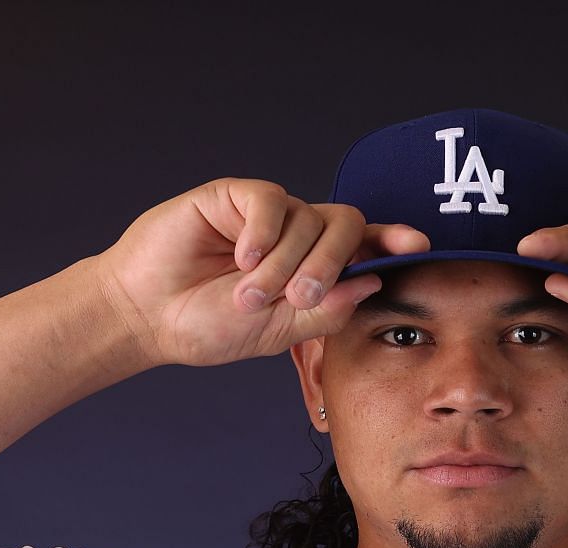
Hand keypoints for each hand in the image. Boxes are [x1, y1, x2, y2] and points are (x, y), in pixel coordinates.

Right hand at [93, 178, 429, 368]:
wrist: (149, 316)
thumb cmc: (209, 327)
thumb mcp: (276, 331)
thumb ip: (324, 311)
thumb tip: (372, 281)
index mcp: (314, 267)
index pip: (364, 246)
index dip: (392, 241)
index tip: (419, 246)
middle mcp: (296, 234)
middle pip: (345, 226)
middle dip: (331, 264)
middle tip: (299, 298)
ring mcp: (267, 214)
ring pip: (307, 219)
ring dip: (284, 263)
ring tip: (247, 294)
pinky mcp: (233, 196)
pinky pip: (271, 199)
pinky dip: (264, 234)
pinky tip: (241, 259)